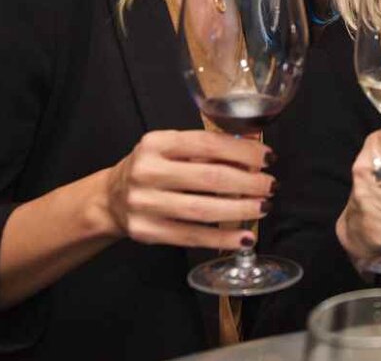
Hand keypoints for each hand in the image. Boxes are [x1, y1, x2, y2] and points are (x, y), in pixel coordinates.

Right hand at [102, 129, 274, 250]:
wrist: (110, 198)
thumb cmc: (153, 168)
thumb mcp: (171, 149)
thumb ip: (206, 151)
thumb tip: (253, 158)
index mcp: (157, 143)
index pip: (207, 144)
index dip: (242, 152)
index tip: (268, 157)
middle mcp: (147, 171)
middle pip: (208, 178)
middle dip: (248, 183)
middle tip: (271, 185)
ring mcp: (144, 203)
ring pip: (202, 210)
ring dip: (239, 210)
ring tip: (263, 207)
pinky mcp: (146, 232)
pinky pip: (191, 236)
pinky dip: (222, 238)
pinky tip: (245, 237)